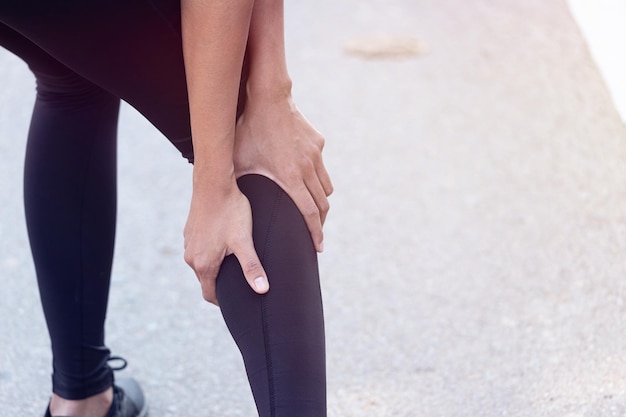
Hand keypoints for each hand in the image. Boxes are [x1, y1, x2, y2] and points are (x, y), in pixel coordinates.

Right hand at [183, 182, 268, 304]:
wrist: (214, 183)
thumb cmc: (231, 211)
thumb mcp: (244, 241)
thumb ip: (252, 267)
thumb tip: (262, 290)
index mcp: (203, 264)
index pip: (210, 294)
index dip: (223, 302)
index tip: (236, 302)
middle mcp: (191, 256)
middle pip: (206, 280)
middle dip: (221, 285)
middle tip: (239, 284)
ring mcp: (189, 242)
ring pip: (202, 264)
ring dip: (215, 267)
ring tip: (234, 264)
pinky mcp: (190, 231)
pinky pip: (199, 249)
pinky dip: (210, 252)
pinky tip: (225, 244)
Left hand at [234, 93, 332, 251]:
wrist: (269, 97)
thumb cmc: (249, 130)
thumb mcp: (239, 161)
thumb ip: (234, 183)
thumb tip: (219, 204)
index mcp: (290, 177)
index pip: (309, 213)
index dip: (315, 233)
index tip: (318, 247)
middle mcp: (308, 168)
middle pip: (323, 204)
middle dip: (320, 223)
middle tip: (316, 236)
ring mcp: (315, 155)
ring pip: (327, 187)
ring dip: (322, 202)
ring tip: (314, 212)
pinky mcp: (317, 143)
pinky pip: (322, 168)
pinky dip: (318, 179)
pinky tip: (307, 180)